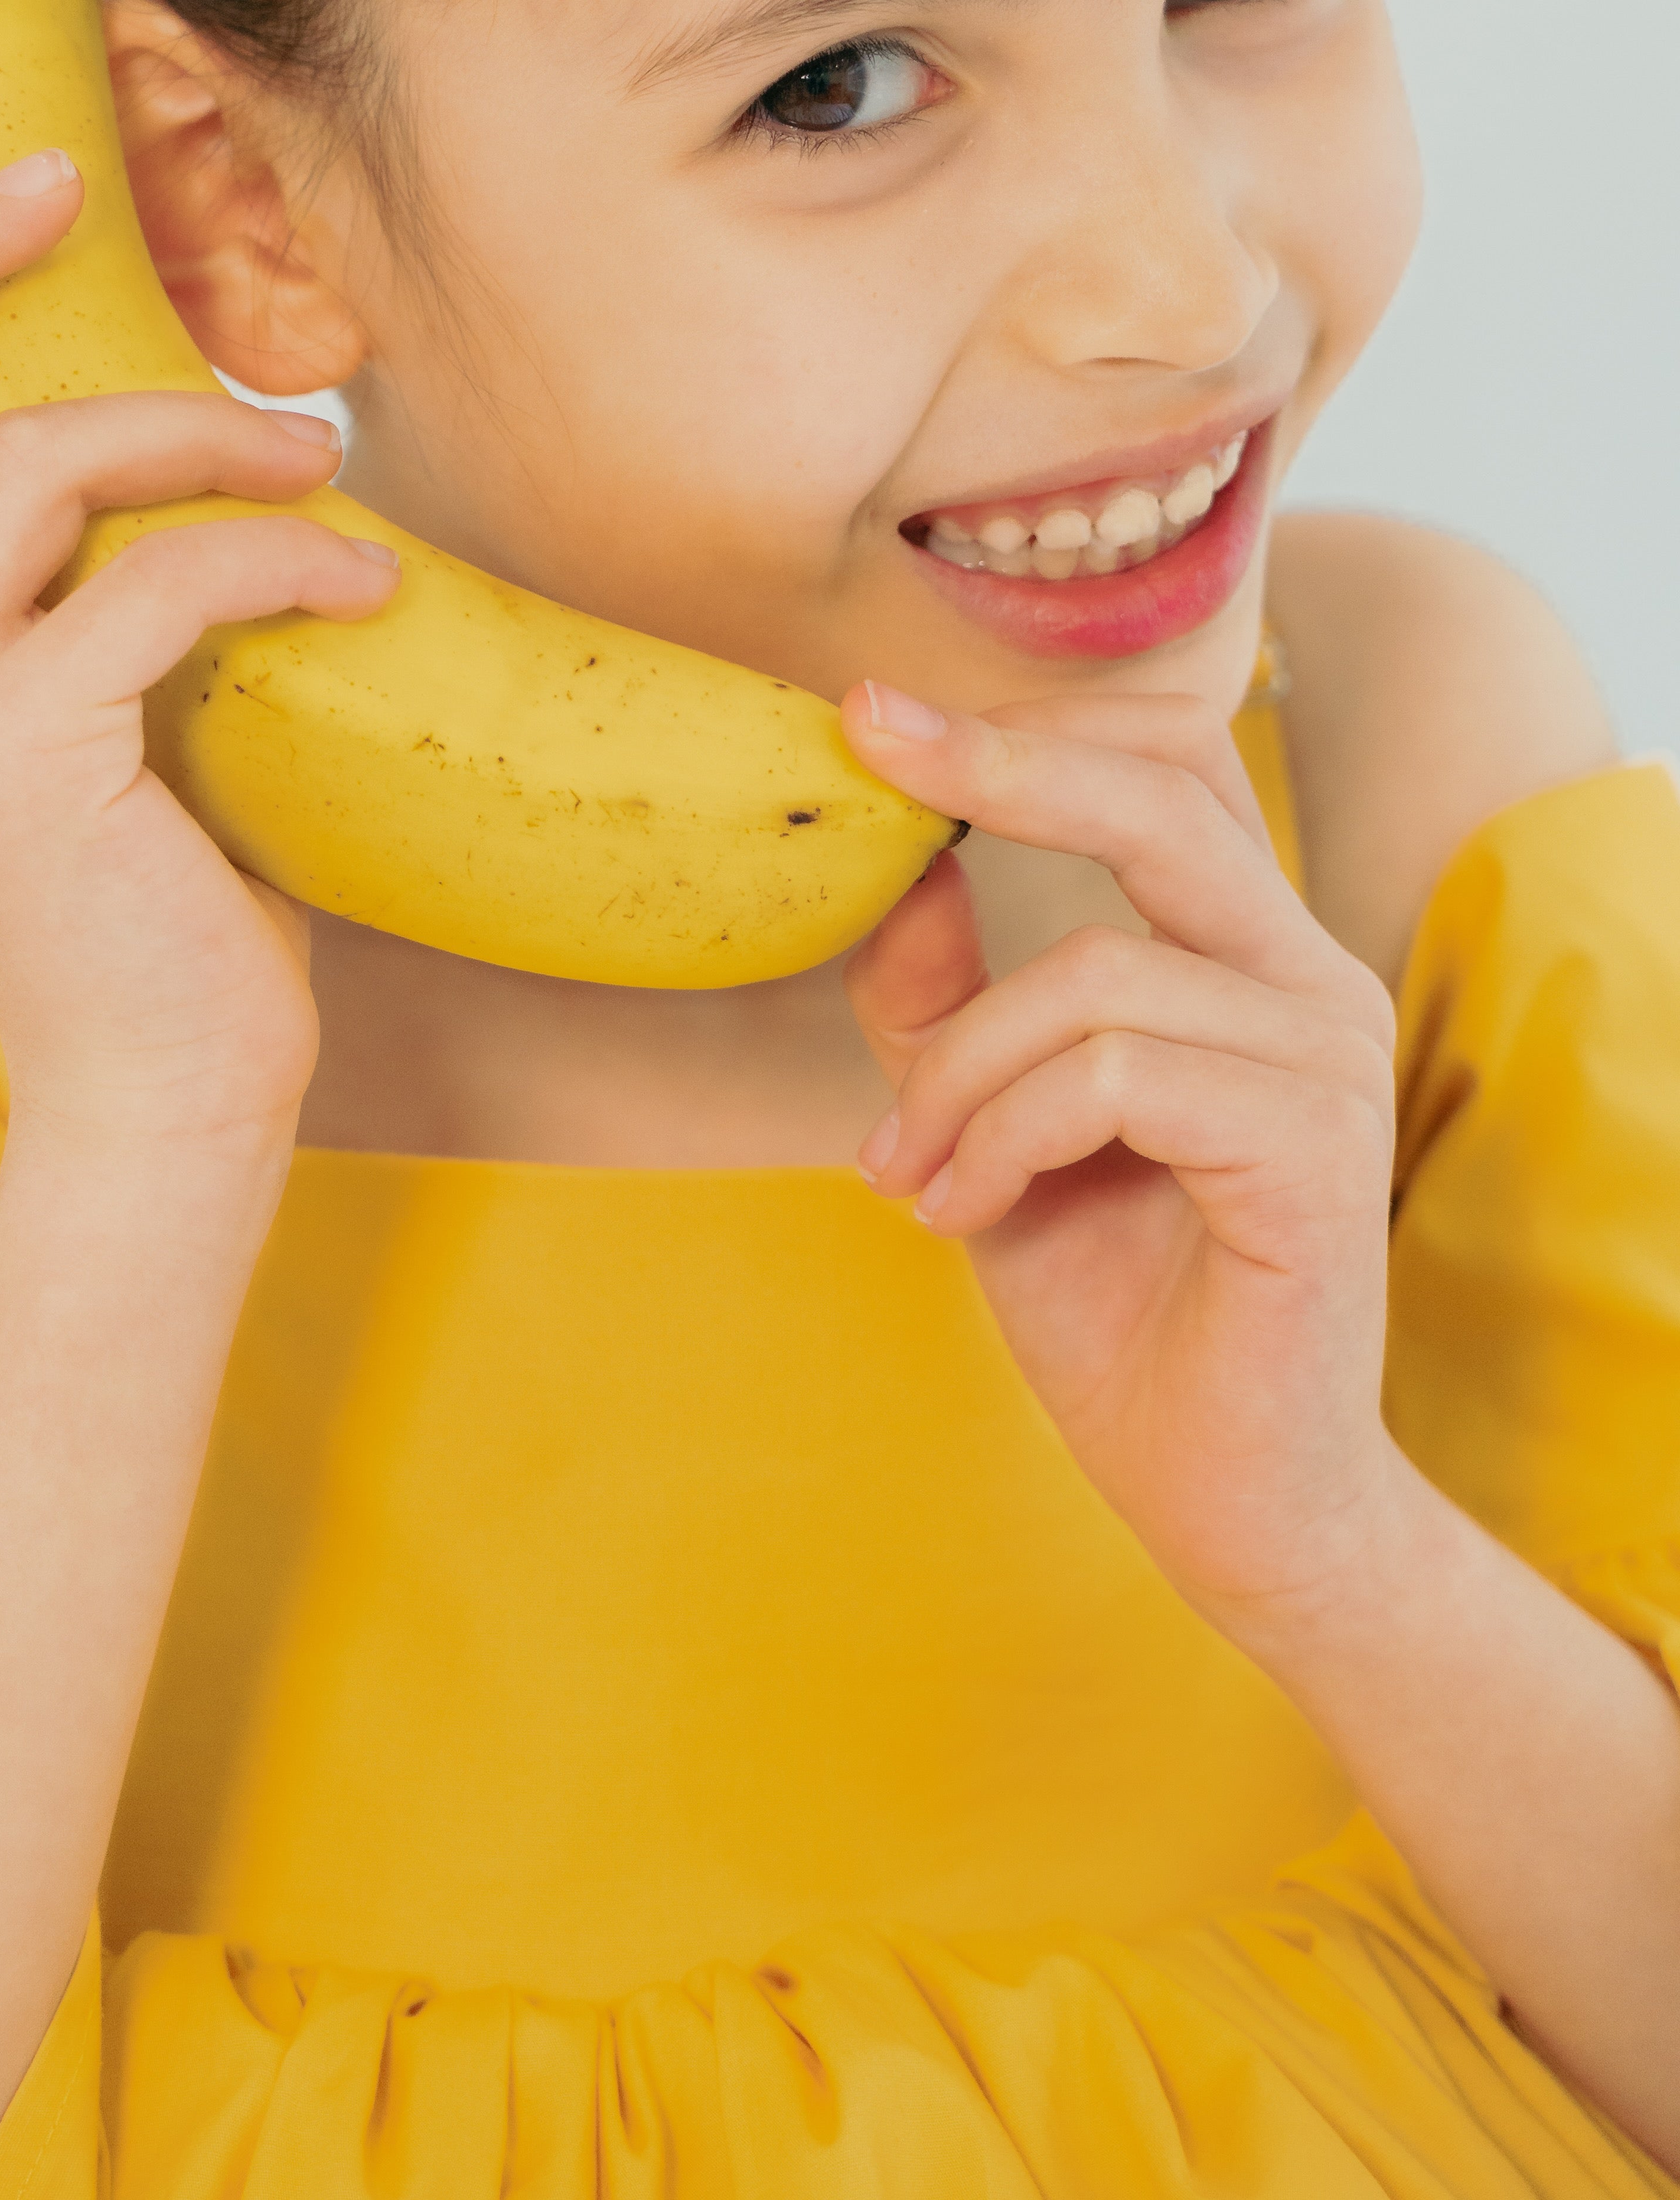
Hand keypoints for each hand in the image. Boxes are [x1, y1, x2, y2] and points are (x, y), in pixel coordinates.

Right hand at [0, 127, 400, 1157]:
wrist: (164, 1091)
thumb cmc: (139, 885)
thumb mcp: (52, 699)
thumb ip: (30, 575)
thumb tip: (127, 401)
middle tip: (56, 182)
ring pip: (20, 461)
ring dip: (189, 423)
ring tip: (305, 450)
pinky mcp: (22, 756)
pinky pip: (158, 580)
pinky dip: (275, 552)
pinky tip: (361, 577)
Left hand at [839, 683, 1400, 1638]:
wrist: (1221, 1491)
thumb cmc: (1117, 1303)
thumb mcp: (992, 1122)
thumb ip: (949, 997)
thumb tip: (892, 863)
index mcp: (1248, 954)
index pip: (1168, 770)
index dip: (1032, 721)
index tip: (876, 708)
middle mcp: (1311, 981)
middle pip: (1162, 800)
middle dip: (1003, 764)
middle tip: (869, 743)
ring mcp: (1330, 1062)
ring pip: (1095, 978)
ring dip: (957, 1074)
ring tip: (901, 1165)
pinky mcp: (1320, 1153)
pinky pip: (1115, 1080)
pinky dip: (1003, 1139)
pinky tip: (964, 1210)